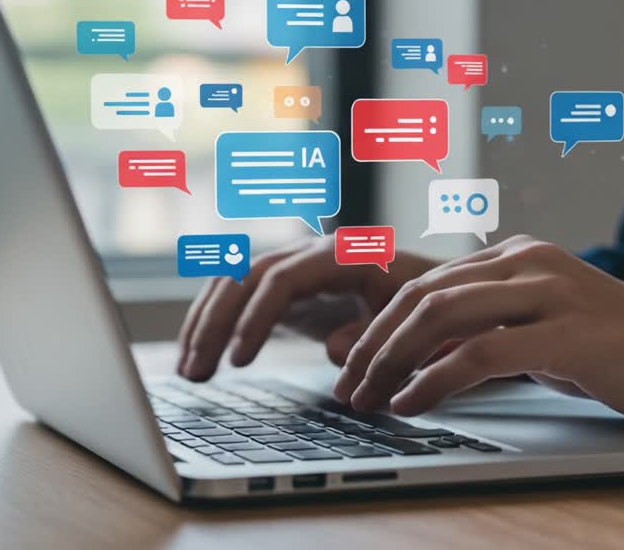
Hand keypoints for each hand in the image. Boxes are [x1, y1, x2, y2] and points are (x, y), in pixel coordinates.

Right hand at [176, 234, 439, 380]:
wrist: (435, 289)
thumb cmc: (424, 305)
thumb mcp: (407, 319)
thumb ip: (373, 335)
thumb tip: (332, 349)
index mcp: (342, 255)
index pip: (281, 280)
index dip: (255, 318)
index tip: (238, 360)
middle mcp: (311, 252)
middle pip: (245, 276)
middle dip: (215, 323)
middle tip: (195, 371)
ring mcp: (295, 265)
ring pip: (233, 282)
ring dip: (206, 324)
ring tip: (188, 371)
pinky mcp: (287, 286)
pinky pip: (240, 296)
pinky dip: (216, 323)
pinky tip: (198, 356)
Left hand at [333, 235, 623, 423]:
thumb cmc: (622, 352)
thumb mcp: (541, 338)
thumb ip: (483, 338)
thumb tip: (415, 361)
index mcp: (519, 256)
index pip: (427, 282)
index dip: (377, 323)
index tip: (347, 362)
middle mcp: (529, 263)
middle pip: (423, 295)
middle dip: (373, 343)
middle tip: (346, 386)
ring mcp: (551, 293)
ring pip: (442, 316)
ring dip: (392, 361)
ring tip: (367, 399)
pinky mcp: (570, 334)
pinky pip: (482, 353)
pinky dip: (435, 380)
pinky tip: (412, 402)